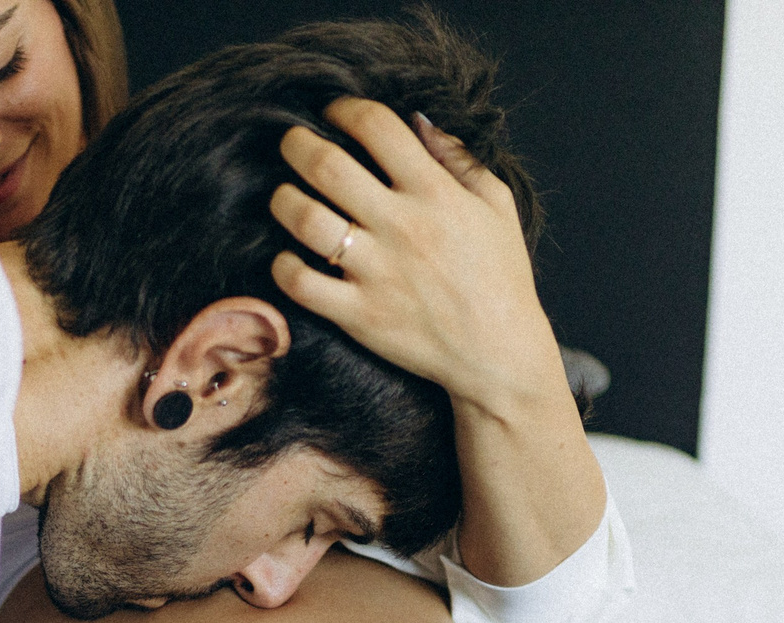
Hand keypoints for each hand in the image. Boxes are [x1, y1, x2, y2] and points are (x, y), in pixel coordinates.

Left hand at [267, 98, 556, 418]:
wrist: (499, 353)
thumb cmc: (500, 276)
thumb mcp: (496, 205)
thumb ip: (459, 158)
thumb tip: (417, 119)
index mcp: (435, 193)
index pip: (377, 126)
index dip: (345, 109)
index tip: (334, 114)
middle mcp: (402, 227)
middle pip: (327, 165)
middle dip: (297, 144)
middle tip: (291, 143)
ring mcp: (376, 272)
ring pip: (305, 219)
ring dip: (283, 200)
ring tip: (284, 196)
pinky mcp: (358, 315)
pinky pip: (299, 283)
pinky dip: (283, 265)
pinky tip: (289, 256)